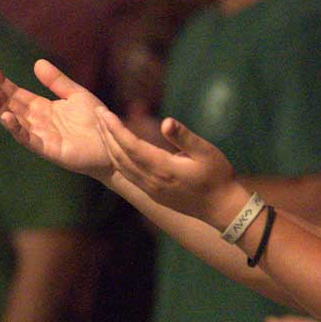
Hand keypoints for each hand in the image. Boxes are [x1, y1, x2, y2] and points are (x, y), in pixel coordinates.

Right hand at [0, 60, 115, 178]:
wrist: (113, 144)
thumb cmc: (96, 121)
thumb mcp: (76, 95)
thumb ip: (57, 81)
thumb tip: (37, 62)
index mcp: (42, 108)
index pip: (15, 94)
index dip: (1, 82)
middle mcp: (37, 121)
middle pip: (9, 105)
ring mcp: (40, 135)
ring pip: (13, 121)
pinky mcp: (48, 148)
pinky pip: (28, 138)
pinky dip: (16, 128)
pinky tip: (6, 116)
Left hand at [95, 108, 242, 227]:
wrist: (221, 208)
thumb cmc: (218, 176)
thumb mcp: (207, 152)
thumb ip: (185, 137)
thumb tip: (166, 122)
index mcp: (163, 168)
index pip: (131, 146)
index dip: (115, 129)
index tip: (104, 112)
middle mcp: (151, 181)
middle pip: (120, 155)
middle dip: (107, 134)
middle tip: (98, 113)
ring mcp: (150, 190)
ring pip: (121, 166)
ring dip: (109, 146)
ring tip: (103, 128)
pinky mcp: (152, 194)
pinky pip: (127, 175)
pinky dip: (117, 159)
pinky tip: (115, 149)